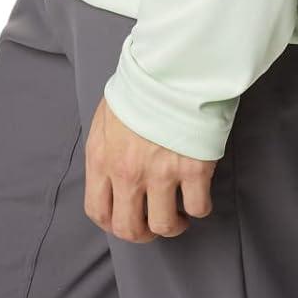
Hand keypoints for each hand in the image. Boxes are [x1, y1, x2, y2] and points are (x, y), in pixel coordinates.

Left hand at [84, 96, 217, 242]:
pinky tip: (198, 194)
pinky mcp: (193, 168)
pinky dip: (199, 207)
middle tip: (154, 223)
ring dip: (173, 225)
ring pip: (164, 225)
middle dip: (142, 233)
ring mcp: (161, 173)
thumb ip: (106, 147)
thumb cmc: (141, 83)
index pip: (98, 211)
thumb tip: (111, 169)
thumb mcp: (108, 113)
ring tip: (180, 215)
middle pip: (129, 228)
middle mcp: (127, 172)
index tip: (127, 219)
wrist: (174, 63)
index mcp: (102, 157)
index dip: (113, 223)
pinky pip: (197, 207)